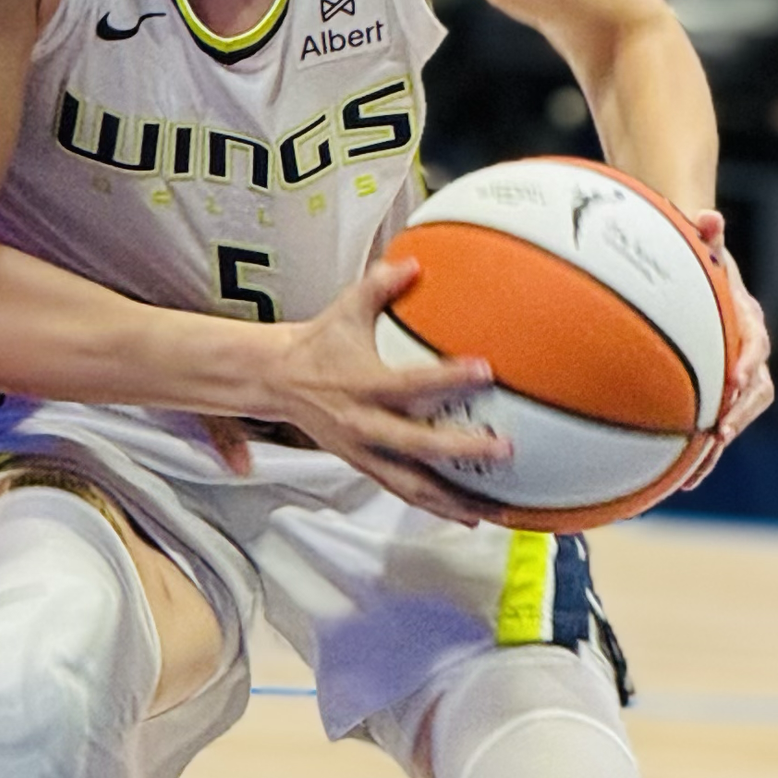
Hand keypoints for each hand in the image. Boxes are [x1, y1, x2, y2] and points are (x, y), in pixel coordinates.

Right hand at [265, 262, 512, 513]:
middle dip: (462, 450)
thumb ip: (380, 285)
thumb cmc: (315, 346)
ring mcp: (363, 450)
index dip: (448, 379)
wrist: (274, 380)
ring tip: (493, 508)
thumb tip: (414, 263)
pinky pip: (403, 491)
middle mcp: (364, 423)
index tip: (484, 371)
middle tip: (503, 449)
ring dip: (453, 499)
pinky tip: (467, 514)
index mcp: (362, 384)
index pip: (410, 383)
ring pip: (412, 484)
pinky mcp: (363, 465)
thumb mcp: (345, 309)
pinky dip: (435, 506)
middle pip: (417, 445)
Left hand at [680, 207, 771, 484]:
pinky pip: (717, 427)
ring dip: (720, 442)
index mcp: (748, 318)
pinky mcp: (719, 395)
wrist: (697, 269)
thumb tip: (709, 216)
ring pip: (739, 415)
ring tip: (696, 471)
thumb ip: (705, 233)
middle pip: (756, 389)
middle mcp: (749, 351)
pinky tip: (680, 481)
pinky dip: (703, 454)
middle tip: (718, 435)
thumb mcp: (699, 243)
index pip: (756, 342)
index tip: (735, 380)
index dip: (748, 363)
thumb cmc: (695, 257)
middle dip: (738, 414)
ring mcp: (737, 376)